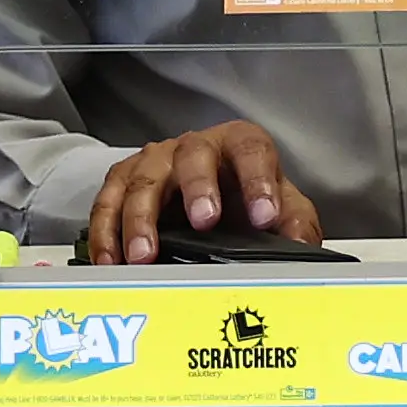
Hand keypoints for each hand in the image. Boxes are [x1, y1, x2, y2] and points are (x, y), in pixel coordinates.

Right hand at [83, 120, 318, 262]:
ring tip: (144, 257)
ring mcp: (156, 161)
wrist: (205, 191)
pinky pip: (108, 200)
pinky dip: (105, 232)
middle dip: (198, 188)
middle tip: (204, 222)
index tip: (265, 216)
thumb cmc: (242, 196)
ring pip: (144, 179)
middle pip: (193, 156)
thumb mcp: (279, 205)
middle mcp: (196, 147)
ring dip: (141, 218)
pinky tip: (110, 261)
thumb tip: (301, 245)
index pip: (252, 151)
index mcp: (239, 145)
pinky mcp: (125, 180)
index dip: (259, 181)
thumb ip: (294, 221)